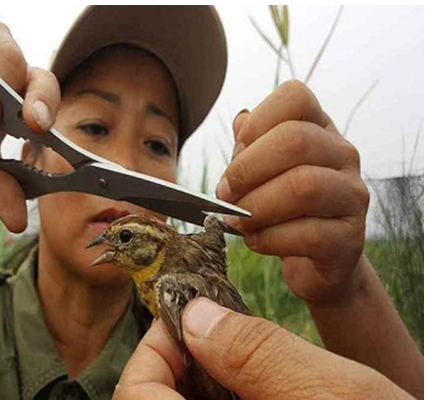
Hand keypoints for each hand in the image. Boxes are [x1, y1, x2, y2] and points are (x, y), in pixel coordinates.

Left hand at [114, 298, 412, 399]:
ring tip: (241, 359)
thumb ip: (258, 353)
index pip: (136, 395)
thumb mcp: (335, 392)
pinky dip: (223, 397)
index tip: (185, 317)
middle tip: (215, 332)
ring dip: (202, 380)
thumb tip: (197, 316)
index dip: (152, 349)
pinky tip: (256, 388)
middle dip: (180, 360)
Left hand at [218, 80, 369, 302]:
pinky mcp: (351, 237)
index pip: (295, 97)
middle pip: (295, 140)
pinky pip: (308, 234)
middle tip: (224, 195)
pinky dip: (269, 239)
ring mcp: (352, 195)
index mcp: (318, 128)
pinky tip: (254, 240)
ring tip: (236, 221)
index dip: (256, 123)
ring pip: (303, 186)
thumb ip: (250, 146)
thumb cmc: (281, 208)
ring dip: (256, 207)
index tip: (236, 153)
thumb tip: (241, 122)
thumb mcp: (262, 171)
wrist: (315, 260)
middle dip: (246, 170)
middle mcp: (343, 154)